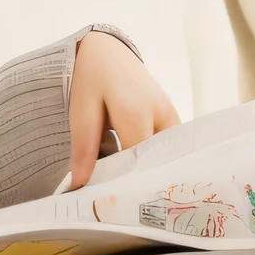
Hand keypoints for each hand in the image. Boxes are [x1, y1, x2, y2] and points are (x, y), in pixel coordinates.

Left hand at [66, 30, 181, 189]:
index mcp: (136, 113)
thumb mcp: (80, 110)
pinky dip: (156, 162)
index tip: (111, 205)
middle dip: (139, 184)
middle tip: (120, 205)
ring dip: (150, 174)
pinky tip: (139, 174)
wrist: (107, 49)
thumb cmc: (91, 77)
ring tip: (129, 192)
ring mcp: (172, 117)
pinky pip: (169, 148)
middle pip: (156, 163)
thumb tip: (80, 185)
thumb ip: (84, 148)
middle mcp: (161, 116)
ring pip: (166, 158)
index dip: (125, 186)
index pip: (137, 163)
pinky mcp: (174, 118)